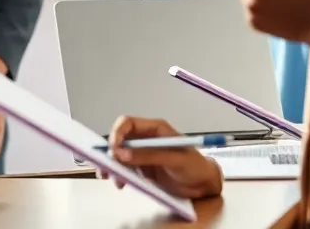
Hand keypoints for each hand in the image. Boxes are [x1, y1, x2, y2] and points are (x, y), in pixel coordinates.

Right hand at [102, 116, 221, 199]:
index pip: (128, 123)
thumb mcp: (174, 159)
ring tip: (110, 177)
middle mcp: (145, 140)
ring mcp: (143, 154)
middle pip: (120, 139)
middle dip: (110, 152)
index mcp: (154, 129)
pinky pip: (125, 169)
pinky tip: (121, 184)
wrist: (204, 185)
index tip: (113, 148)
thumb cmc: (195, 166)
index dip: (117, 133)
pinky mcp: (142, 169)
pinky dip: (119, 175)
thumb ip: (148, 155)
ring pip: (119, 156)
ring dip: (112, 166)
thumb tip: (122, 154)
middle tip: (106, 166)